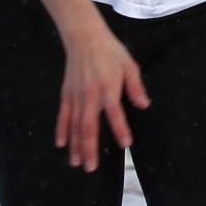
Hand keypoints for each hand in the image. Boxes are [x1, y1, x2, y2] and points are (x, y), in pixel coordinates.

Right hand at [55, 25, 150, 172]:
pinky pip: (62, 115)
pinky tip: (61, 144)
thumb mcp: (129, 66)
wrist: (84, 38)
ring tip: (76, 163)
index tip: (125, 144)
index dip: (120, 128)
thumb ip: (135, 87)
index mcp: (108, 87)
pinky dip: (61, 130)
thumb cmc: (110, 52)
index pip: (115, 112)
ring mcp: (76, 96)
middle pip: (88, 126)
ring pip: (74, 125)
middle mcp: (90, 94)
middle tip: (91, 167)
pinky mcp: (66, 94)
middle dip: (89, 148)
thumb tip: (144, 105)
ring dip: (75, 145)